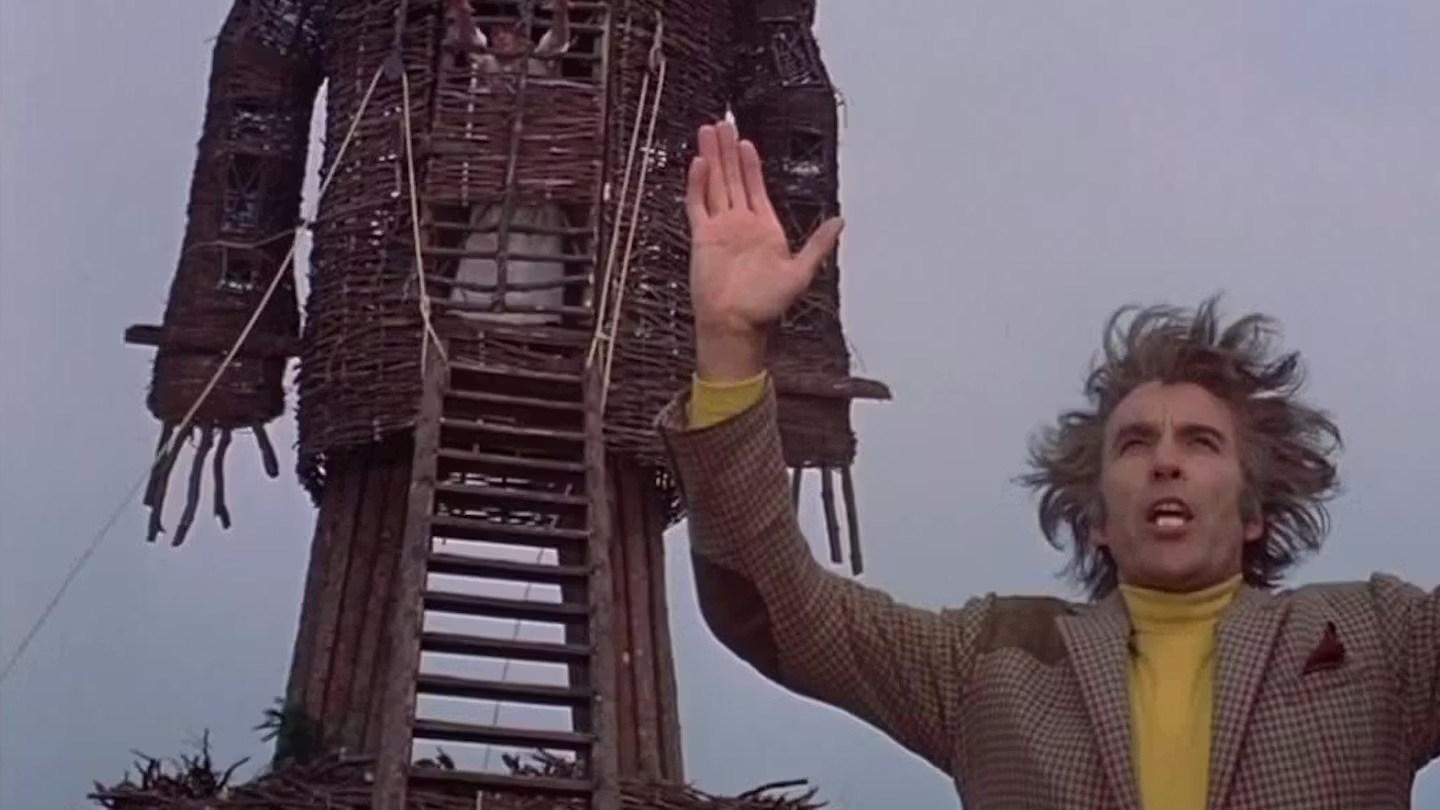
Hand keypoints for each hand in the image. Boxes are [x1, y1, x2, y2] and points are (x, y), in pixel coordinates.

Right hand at [685, 122, 842, 380]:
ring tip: (708, 132)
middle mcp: (740, 224)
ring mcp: (720, 228)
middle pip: (732, 179)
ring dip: (712, 159)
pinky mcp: (703, 237)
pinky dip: (697, 184)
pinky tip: (699, 163)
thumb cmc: (765, 305)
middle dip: (728, 151)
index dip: (751, 164)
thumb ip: (818, 245)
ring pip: (714, 185)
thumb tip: (841, 222)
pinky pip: (698, 204)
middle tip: (722, 124)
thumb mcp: (800, 272)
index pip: (755, 187)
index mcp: (764, 229)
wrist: (735, 324)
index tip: (745, 142)